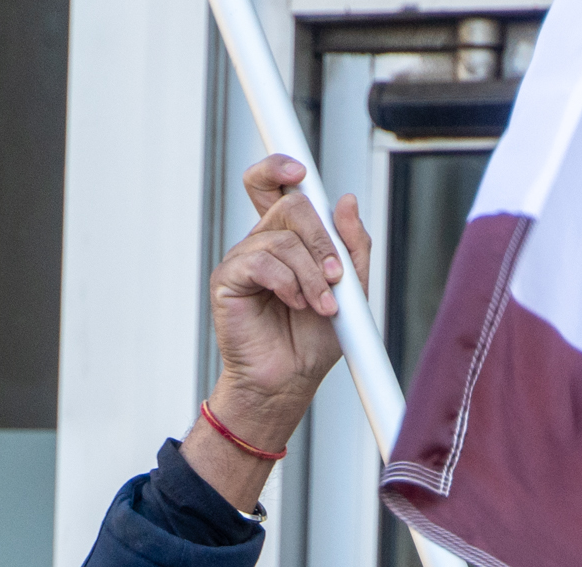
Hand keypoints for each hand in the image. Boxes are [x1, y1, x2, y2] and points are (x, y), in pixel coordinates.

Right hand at [185, 157, 369, 503]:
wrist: (290, 383)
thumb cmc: (313, 342)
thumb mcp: (350, 290)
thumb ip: (353, 246)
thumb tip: (346, 201)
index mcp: (288, 239)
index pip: (275, 186)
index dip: (280, 167)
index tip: (299, 171)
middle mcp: (263, 243)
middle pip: (289, 204)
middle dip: (322, 240)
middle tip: (336, 277)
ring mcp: (243, 259)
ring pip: (281, 237)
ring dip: (310, 273)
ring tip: (322, 306)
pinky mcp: (228, 280)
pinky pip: (260, 261)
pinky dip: (287, 282)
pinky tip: (295, 304)